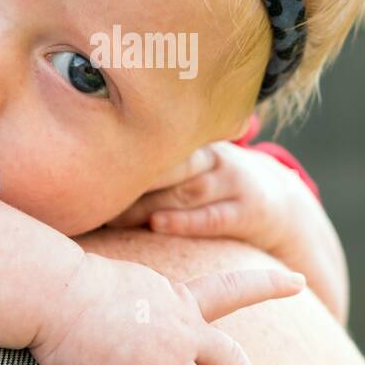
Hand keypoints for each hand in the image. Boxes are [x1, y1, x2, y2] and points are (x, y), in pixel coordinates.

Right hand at [31, 252, 303, 364]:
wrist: (52, 289)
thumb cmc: (74, 280)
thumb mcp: (129, 280)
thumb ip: (148, 300)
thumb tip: (146, 308)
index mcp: (179, 301)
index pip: (233, 289)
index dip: (269, 285)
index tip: (299, 282)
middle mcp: (181, 332)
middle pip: (232, 364)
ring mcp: (161, 364)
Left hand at [107, 141, 300, 256]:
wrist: (281, 203)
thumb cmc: (214, 187)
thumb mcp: (192, 164)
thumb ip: (152, 163)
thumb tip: (88, 171)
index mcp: (193, 141)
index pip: (153, 139)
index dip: (118, 148)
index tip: (82, 161)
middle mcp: (213, 157)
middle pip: (166, 161)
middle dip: (129, 173)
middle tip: (90, 189)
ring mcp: (233, 182)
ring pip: (185, 190)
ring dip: (147, 203)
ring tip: (111, 216)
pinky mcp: (249, 212)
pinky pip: (215, 216)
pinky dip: (186, 221)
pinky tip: (157, 225)